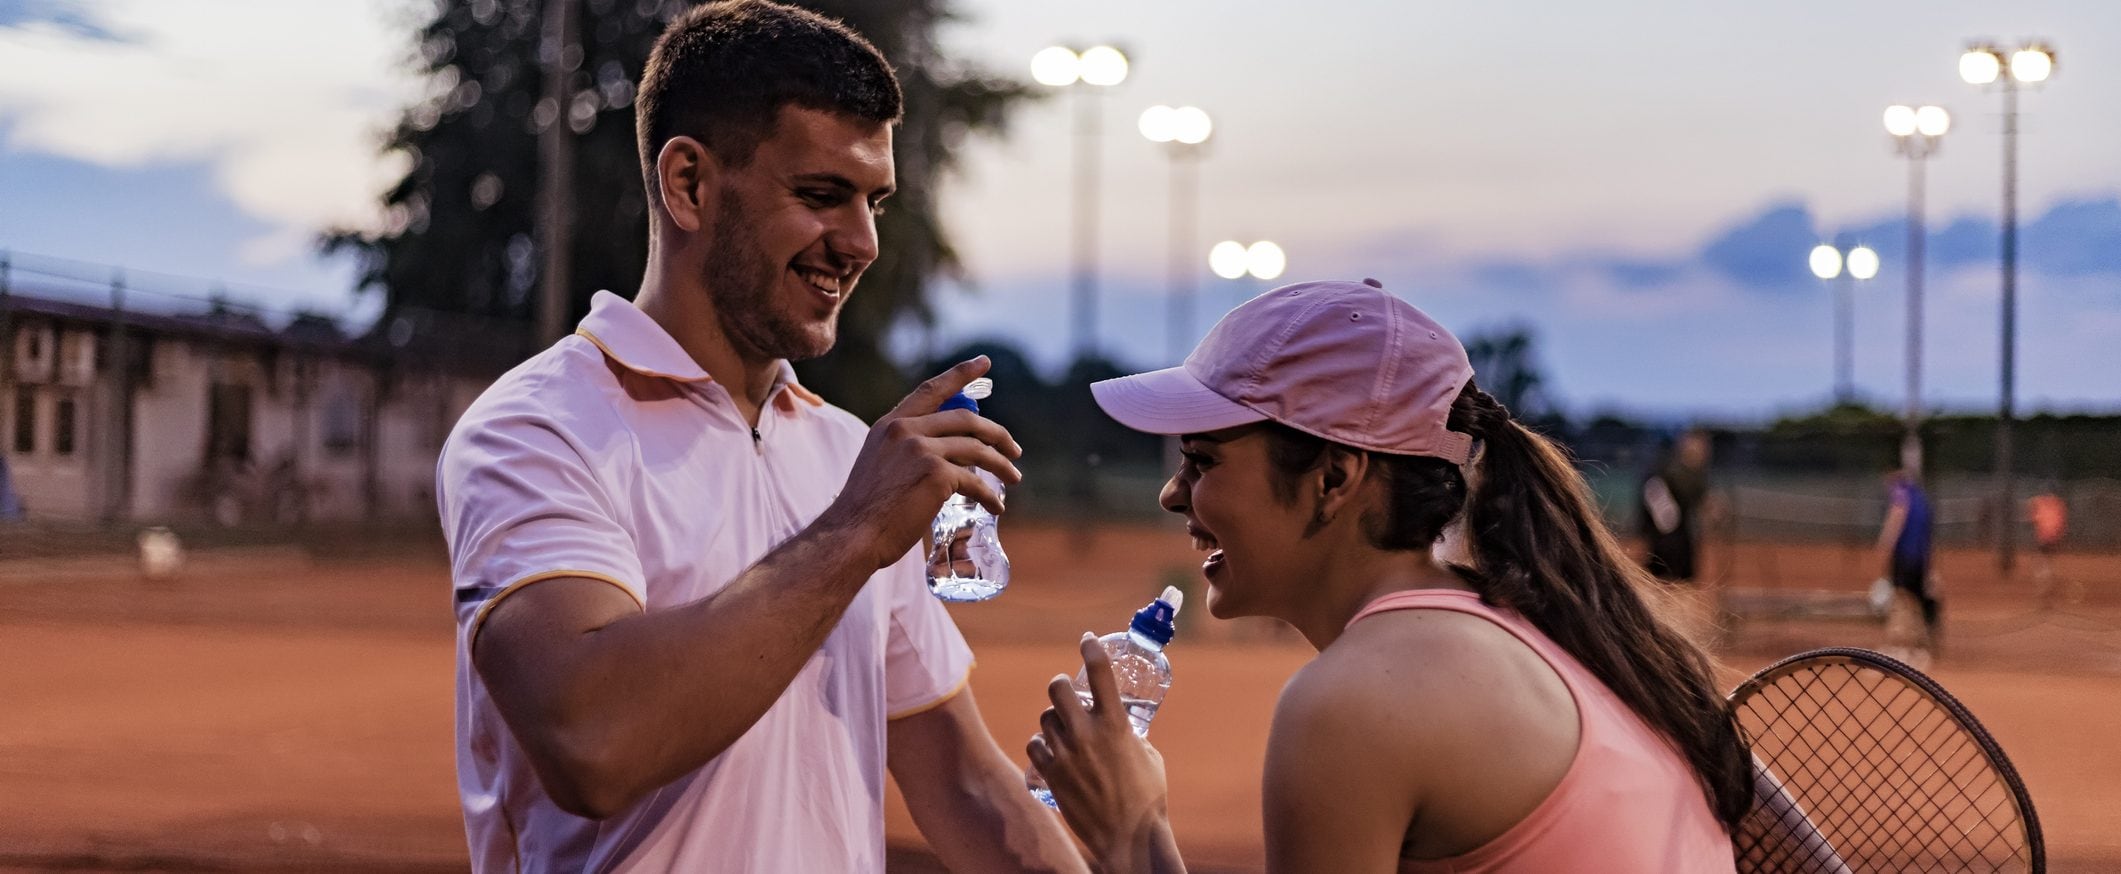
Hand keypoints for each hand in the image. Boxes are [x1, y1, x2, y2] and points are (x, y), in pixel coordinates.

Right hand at [817, 356, 1022, 569]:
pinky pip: (975, 481)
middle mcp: (906, 430)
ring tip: (1014, 477)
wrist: (852, 535)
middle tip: (1014, 450)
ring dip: (1001, 464)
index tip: (983, 362)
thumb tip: (945, 452)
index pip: (931, 391)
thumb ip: (904, 449)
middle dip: (997, 434)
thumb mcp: (879, 464)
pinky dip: (990, 495)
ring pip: (977, 449)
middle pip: (966, 420)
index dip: (960, 374)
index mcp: (891, 425)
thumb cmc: (865, 510)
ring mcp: (922, 450)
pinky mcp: (936, 474)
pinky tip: (996, 506)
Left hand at [1027, 634, 1171, 864]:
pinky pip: (1034, 745)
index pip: (1100, 672)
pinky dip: (1042, 745)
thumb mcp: (1149, 755)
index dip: (1091, 649)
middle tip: (1067, 693)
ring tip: (1065, 732)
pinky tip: (1051, 751)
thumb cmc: (1147, 797)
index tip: (1088, 640)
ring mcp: (1066, 754)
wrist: (1127, 836)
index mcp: (1117, 724)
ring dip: (1053, 719)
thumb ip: (1132, 735)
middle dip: (1061, 686)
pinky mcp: (1050, 774)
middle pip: (1057, 687)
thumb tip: (1124, 724)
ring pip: (1045, 717)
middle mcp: (1087, 734)